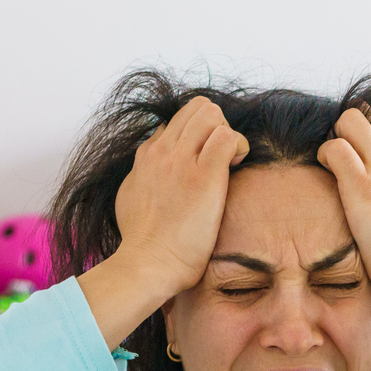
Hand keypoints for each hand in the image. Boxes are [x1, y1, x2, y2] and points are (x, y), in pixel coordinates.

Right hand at [112, 96, 248, 295]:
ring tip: (229, 162)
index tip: (204, 161)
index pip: (177, 122)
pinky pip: (227, 136)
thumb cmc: (142, 242)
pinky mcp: (203, 177)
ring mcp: (181, 161)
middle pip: (197, 107)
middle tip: (222, 157)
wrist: (147, 263)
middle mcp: (162, 151)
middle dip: (217, 125)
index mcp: (147, 155)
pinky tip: (235, 167)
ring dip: (228, 132)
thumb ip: (144, 176)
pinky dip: (238, 145)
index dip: (198, 136)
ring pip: (211, 112)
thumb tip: (149, 169)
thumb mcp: (132, 196)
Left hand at [317, 106, 370, 294]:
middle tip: (340, 159)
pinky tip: (328, 179)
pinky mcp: (361, 185)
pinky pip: (334, 147)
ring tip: (334, 167)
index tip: (355, 158)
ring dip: (335, 137)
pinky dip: (325, 157)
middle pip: (365, 113)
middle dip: (346, 128)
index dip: (363, 135)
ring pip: (350, 119)